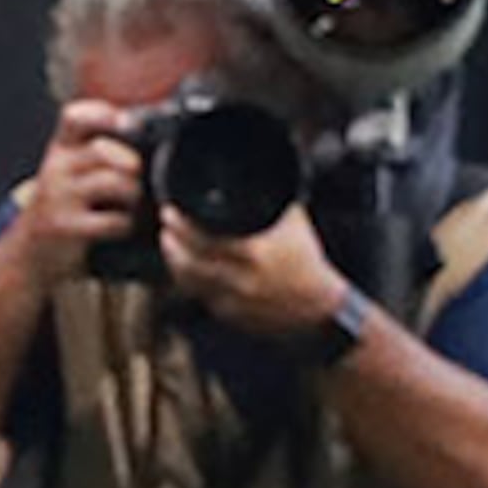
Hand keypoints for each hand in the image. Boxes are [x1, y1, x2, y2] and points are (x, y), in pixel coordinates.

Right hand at [15, 100, 152, 277]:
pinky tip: (123, 227)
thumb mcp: (71, 170)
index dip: (102, 114)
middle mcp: (56, 167)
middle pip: (102, 150)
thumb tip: (150, 133)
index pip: (75, 117)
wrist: (32, 250)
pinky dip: (127, 224)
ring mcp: (58, 197)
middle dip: (131, 163)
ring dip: (133, 194)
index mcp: (60, 148)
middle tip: (138, 178)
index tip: (129, 122)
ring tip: (133, 203)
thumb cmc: (65, 205)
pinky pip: (113, 220)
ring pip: (113, 182)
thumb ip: (100, 150)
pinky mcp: (65, 227)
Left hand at [159, 202, 352, 339]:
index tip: (172, 211)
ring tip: (169, 243)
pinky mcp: (232, 317)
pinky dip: (190, 280)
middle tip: (167, 224)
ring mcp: (234, 302)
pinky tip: (185, 267)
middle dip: (172, 241)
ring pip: (189, 282)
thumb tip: (250, 170)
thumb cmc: (306, 259)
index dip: (181, 225)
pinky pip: (200, 296)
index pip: (203, 238)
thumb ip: (270, 198)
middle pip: (189, 261)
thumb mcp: (292, 222)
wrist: (321, 306)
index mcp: (255, 253)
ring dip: (174, 261)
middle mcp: (242, 280)